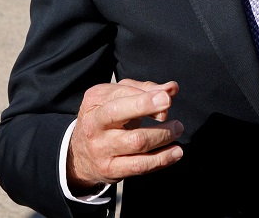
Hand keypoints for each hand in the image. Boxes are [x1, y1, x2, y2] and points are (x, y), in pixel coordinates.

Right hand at [67, 79, 183, 192]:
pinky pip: (140, 165)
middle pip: (118, 114)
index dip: (145, 96)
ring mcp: (101, 149)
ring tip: (177, 128)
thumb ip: (145, 89)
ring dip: (162, 135)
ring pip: (136, 142)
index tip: (167, 96)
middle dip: (146, 107)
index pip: (120, 94)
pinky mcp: (111, 170)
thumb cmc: (108, 118)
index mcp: (95, 101)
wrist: (81, 155)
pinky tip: (175, 152)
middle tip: (167, 106)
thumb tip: (172, 88)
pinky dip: (162, 159)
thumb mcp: (118, 97)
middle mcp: (93, 125)